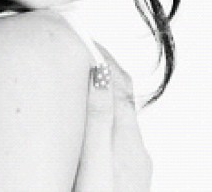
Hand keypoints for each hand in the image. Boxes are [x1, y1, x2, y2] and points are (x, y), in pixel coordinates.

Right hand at [73, 54, 151, 191]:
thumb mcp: (94, 164)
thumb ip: (98, 120)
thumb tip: (100, 73)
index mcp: (128, 139)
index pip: (119, 83)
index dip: (101, 55)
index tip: (81, 36)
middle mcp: (136, 148)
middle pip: (121, 96)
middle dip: (101, 70)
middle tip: (75, 50)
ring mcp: (134, 163)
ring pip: (118, 115)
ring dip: (100, 94)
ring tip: (75, 81)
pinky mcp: (128, 176)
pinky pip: (115, 133)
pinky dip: (101, 117)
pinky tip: (85, 123)